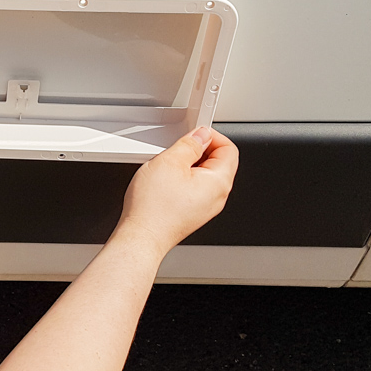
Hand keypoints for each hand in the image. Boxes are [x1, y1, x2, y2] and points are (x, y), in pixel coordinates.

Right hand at [116, 126, 237, 255]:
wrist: (141, 237)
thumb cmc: (153, 208)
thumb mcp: (170, 161)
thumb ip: (190, 144)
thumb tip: (201, 136)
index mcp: (219, 182)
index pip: (229, 149)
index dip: (212, 136)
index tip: (195, 133)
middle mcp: (217, 197)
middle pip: (219, 163)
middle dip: (200, 150)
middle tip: (178, 149)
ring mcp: (206, 208)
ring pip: (205, 176)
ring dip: (188, 165)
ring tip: (168, 167)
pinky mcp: (192, 214)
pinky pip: (195, 190)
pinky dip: (183, 180)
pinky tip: (164, 182)